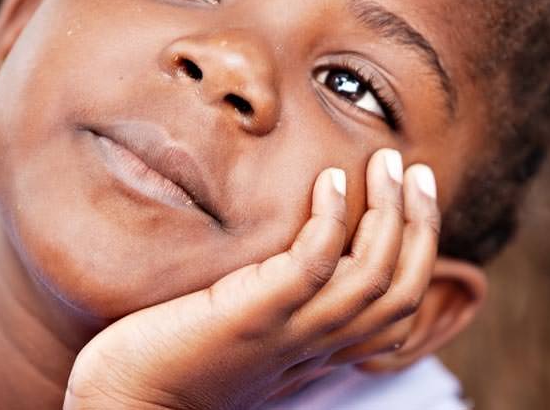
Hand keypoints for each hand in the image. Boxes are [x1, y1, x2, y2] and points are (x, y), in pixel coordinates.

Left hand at [63, 148, 440, 409]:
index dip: (421, 246)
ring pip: (372, 274)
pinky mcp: (253, 316)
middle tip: (413, 168)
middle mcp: (318, 344)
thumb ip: (283, 300)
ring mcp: (289, 331)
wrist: (128, 404)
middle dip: (419, 222)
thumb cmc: (177, 360)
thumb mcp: (251, 329)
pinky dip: (330, 220)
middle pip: (402, 288)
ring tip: (383, 163)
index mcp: (323, 348)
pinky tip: (329, 181)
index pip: (401, 304)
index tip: (415, 192)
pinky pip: (313, 265)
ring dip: (388, 211)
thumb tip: (297, 253)